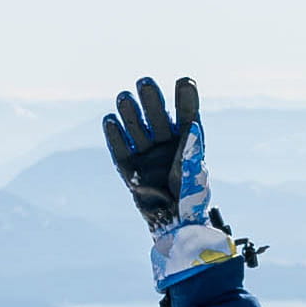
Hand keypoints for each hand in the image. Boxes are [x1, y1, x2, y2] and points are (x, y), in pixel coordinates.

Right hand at [100, 76, 203, 227]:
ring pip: (137, 128)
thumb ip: (192, 150)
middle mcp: (166, 143)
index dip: (184, 99)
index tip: (184, 81)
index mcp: (187, 141)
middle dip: (151, 100)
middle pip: (158, 116)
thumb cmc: (190, 199)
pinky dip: (115, 135)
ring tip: (124, 96)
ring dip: (130, 112)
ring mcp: (147, 154)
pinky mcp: (129, 168)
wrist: (174, 225)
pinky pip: (120, 149)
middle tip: (145, 82)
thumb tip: (192, 126)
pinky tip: (110, 120)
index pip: (186, 114)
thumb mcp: (194, 173)